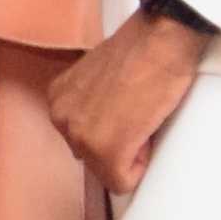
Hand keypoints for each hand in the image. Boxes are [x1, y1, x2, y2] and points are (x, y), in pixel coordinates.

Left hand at [44, 3, 208, 199]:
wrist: (161, 37)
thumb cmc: (144, 48)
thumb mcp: (102, 76)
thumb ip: (94, 101)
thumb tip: (108, 118)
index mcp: (59, 99)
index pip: (84, 139)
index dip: (115, 130)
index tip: (128, 107)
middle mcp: (61, 118)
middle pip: (94, 159)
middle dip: (121, 144)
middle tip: (139, 111)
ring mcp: (80, 136)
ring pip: (109, 171)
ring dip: (132, 152)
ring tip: (143, 115)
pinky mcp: (105, 151)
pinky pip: (122, 182)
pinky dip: (141, 165)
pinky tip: (146, 128)